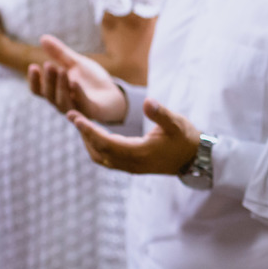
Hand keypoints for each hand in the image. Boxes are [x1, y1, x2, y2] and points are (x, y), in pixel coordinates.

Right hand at [28, 35, 128, 122]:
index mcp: (56, 92)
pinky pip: (82, 104)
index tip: (33, 66)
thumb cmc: (91, 80)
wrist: (114, 94)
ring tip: (61, 70)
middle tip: (49, 64)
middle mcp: (62, 102)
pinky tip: (75, 82)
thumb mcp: (76, 63)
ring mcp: (77, 108)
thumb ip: (60, 54)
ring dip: (60, 85)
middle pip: (49, 94)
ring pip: (63, 101)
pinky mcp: (92, 111)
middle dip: (49, 79)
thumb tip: (43, 37)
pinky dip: (78, 93)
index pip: (39, 90)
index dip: (34, 80)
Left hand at [66, 98, 199, 174]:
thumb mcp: (176, 123)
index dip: (89, 130)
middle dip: (84, 134)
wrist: (195, 159)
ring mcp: (132, 168)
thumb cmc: (186, 139)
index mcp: (140, 153)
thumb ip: (160, 113)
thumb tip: (147, 101)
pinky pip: (107, 160)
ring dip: (89, 142)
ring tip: (80, 124)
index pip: (106, 143)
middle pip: (99, 151)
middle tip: (71, 115)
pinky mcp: (133, 167)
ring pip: (101, 158)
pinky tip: (95, 134)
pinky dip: (96, 147)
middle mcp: (132, 164)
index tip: (75, 117)